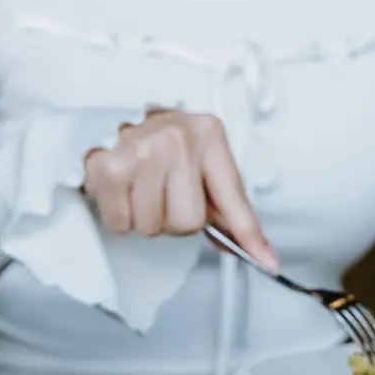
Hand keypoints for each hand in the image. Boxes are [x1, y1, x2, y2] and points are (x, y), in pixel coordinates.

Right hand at [83, 109, 277, 269]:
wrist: (109, 113)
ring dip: (142, 217)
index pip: (233, 198)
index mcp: (208, 136)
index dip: (247, 233)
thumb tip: (248, 248)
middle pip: (186, 223)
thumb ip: (221, 205)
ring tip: (137, 187)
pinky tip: (119, 190)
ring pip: (151, 227)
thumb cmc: (156, 138)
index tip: (266, 260)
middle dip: (170, 219)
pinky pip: (121, 223)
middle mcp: (178, 142)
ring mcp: (142, 153)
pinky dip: (118, 215)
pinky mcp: (109, 169)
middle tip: (160, 193)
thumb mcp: (197, 159)